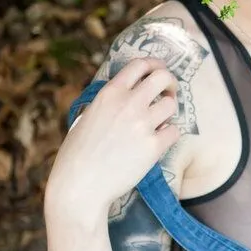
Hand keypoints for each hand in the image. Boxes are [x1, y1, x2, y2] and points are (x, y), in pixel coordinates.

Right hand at [45, 57, 180, 220]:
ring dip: (169, 111)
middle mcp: (128, 103)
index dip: (154, 65)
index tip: (158, 72)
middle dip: (170, 84)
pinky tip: (158, 140)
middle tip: (168, 94)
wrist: (80, 185)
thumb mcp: (87, 116)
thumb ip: (107, 102)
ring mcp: (142, 124)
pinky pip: (173, 131)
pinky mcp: (153, 146)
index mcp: (109, 93)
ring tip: (160, 121)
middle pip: (163, 77)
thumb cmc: (77, 155)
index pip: (140, 64)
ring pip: (171, 105)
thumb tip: (126, 94)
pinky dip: (169, 134)